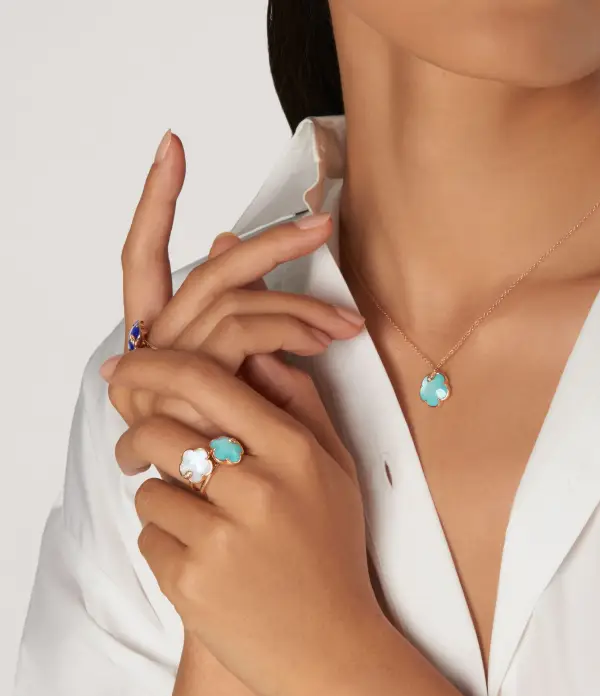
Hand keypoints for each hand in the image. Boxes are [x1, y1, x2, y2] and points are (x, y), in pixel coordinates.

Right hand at [108, 129, 365, 434]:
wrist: (247, 539)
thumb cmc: (249, 464)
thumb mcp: (248, 386)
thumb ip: (240, 319)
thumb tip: (233, 244)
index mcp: (159, 342)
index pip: (142, 258)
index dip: (154, 203)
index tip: (173, 144)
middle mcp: (153, 349)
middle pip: (208, 274)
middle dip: (269, 244)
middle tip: (324, 225)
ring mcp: (167, 369)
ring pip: (233, 301)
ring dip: (300, 301)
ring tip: (349, 321)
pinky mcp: (191, 389)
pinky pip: (244, 334)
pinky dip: (289, 328)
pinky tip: (325, 339)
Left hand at [108, 347, 389, 695]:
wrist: (333, 649)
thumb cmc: (333, 554)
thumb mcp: (337, 473)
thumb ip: (302, 408)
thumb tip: (258, 358)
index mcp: (295, 453)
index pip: (207, 380)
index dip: (155, 365)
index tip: (128, 370)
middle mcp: (258, 488)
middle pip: (160, 431)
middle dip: (139, 439)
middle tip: (138, 452)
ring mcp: (222, 537)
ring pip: (149, 489)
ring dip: (162, 501)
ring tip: (198, 526)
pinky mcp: (191, 581)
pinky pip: (149, 538)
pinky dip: (167, 547)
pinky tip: (205, 565)